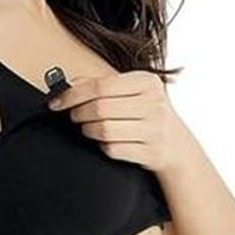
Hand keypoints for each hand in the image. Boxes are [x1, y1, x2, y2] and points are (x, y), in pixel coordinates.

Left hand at [46, 70, 182, 173]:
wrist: (177, 145)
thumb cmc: (148, 113)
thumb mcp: (133, 91)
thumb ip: (102, 84)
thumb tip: (70, 84)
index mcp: (147, 82)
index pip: (100, 86)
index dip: (73, 94)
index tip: (57, 102)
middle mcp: (154, 104)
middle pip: (100, 108)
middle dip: (79, 113)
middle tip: (74, 115)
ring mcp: (154, 129)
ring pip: (104, 130)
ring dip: (88, 130)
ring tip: (89, 127)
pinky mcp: (150, 152)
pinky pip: (113, 149)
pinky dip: (103, 146)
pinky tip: (105, 141)